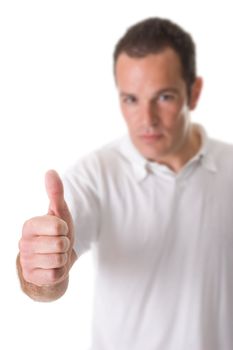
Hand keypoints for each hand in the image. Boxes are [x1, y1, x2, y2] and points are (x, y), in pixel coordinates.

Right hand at [19, 170, 75, 286]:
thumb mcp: (60, 213)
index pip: (59, 226)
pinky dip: (60, 272)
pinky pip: (56, 275)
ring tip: (56, 255)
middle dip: (65, 245)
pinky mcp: (31, 278)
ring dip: (63, 258)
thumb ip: (55, 193)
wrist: (53, 260)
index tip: (59, 230)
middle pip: (61, 244)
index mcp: (29, 225)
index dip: (65, 229)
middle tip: (58, 244)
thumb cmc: (57, 234)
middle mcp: (23, 243)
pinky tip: (52, 268)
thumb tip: (50, 171)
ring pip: (59, 260)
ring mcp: (26, 262)